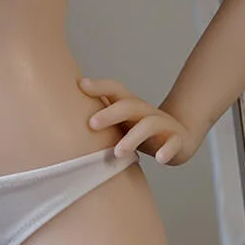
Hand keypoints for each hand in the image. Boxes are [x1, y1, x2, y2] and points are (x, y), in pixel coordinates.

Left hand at [80, 77, 201, 165]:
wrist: (182, 138)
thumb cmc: (141, 131)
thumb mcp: (122, 122)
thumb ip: (101, 116)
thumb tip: (63, 112)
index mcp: (131, 106)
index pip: (117, 90)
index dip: (100, 86)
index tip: (81, 85)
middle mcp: (146, 112)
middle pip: (129, 106)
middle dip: (110, 114)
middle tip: (92, 124)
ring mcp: (163, 125)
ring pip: (149, 126)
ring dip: (133, 138)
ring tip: (118, 153)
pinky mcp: (177, 140)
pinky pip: (173, 143)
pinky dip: (167, 150)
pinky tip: (160, 159)